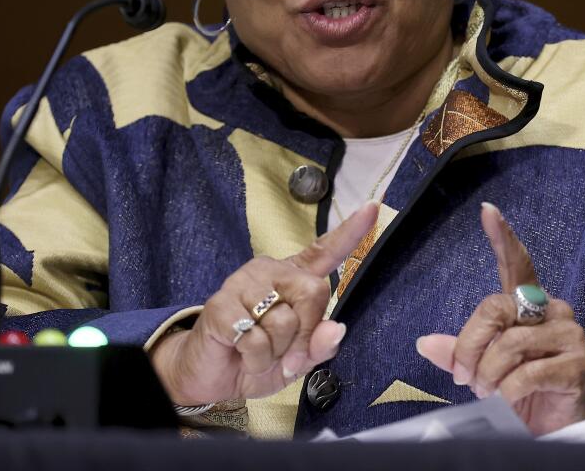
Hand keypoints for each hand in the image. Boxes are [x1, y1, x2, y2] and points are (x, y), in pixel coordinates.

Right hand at [150, 201, 377, 404]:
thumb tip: (337, 329)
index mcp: (295, 278)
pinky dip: (255, 357)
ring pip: (284, 320)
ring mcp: (244, 283)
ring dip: (275, 352)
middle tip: (285, 355)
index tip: (373, 207)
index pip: (326, 250)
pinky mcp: (221, 303)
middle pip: (313, 293)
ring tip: (257, 351)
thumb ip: (319, 346)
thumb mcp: (297, 360)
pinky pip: (255, 337)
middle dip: (304, 335)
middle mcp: (271, 271)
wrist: (212, 375)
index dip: (351, 231)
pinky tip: (241, 353)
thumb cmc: (258, 359)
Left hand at [416, 202, 584, 434]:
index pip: (517, 264)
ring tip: (487, 393)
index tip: (487, 211)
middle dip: (469, 346)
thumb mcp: (484, 370)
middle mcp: (553, 310)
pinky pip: (526, 374)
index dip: (502, 237)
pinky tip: (507, 401)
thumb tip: (424, 342)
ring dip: (487, 375)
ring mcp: (569, 335)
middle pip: (495, 308)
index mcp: (528, 306)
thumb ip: (459, 353)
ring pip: (508, 344)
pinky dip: (506, 392)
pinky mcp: (577, 365)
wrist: (556, 430)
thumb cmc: (520, 393)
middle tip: (464, 377)